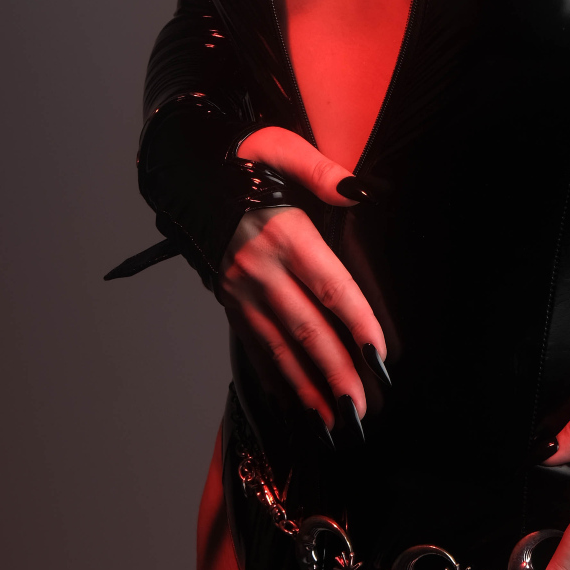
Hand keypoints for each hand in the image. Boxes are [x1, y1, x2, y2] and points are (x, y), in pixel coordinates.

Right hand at [220, 127, 386, 428]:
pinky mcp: (229, 301)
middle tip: (359, 409)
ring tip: (332, 421)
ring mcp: (240, 289)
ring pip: (279, 346)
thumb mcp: (284, 148)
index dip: (357, 323)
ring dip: (307, 387)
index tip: (380, 356)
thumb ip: (323, 172)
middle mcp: (259, 267)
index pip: (329, 287)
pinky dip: (276, 376)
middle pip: (306, 328)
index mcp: (282, 232)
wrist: (189, 175)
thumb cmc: (246, 160)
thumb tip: (356, 192)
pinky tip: (295, 401)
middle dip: (335, 372)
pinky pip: (255, 345)